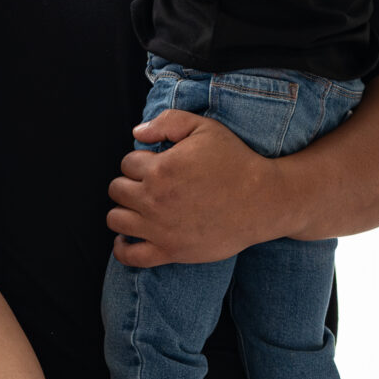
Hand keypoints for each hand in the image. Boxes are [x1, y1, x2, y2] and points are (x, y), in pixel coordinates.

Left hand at [106, 108, 287, 266]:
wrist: (263, 201)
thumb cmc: (236, 161)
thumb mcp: (204, 128)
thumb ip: (167, 122)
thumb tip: (137, 133)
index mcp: (160, 169)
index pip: (126, 163)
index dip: (140, 161)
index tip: (155, 165)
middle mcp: (154, 200)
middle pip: (116, 190)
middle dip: (129, 183)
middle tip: (148, 185)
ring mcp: (160, 229)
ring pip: (116, 219)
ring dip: (122, 211)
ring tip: (137, 208)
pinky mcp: (170, 252)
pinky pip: (130, 256)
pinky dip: (122, 248)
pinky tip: (126, 239)